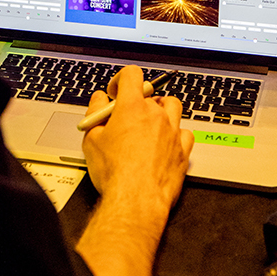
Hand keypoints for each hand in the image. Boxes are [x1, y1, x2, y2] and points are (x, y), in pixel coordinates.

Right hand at [76, 66, 193, 275]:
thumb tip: (99, 100)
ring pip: (172, 108)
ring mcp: (172, 133)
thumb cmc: (113, 173)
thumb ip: (95, 113)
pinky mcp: (183, 152)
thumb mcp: (91, 138)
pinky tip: (165, 144)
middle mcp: (156, 115)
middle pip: (151, 93)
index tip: (115, 92)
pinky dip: (176, 134)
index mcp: (132, 106)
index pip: (132, 74)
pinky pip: (185, 133)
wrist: (135, 201)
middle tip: (125, 119)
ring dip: (161, 111)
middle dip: (138, 102)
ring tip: (149, 126)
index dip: (121, 80)